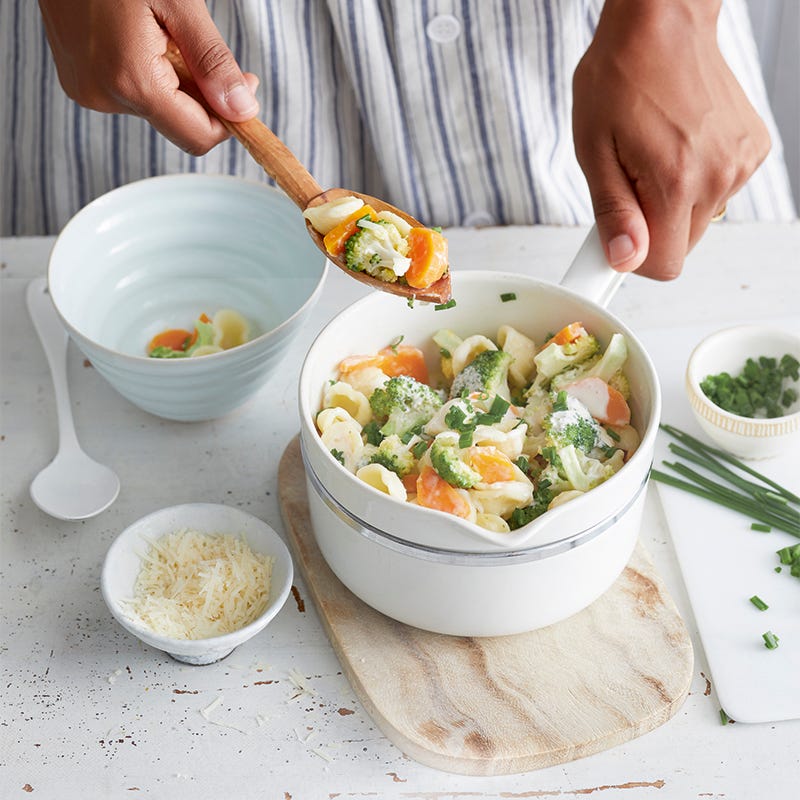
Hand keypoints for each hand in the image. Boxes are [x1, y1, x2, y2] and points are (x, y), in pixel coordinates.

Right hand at [38, 0, 259, 154]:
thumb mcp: (179, 3)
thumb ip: (213, 62)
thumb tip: (242, 110)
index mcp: (131, 81)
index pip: (197, 136)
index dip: (230, 119)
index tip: (247, 85)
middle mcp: (104, 97)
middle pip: (179, 124)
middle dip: (203, 94)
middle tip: (202, 45)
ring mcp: (88, 91)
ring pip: (157, 109)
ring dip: (176, 81)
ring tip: (161, 31)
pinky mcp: (79, 83)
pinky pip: (132, 94)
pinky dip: (150, 74)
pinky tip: (141, 36)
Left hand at [572, 0, 769, 279]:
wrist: (663, 24)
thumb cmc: (621, 78)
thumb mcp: (595, 150)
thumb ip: (612, 212)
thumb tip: (624, 261)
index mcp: (676, 181)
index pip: (664, 266)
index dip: (634, 259)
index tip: (616, 241)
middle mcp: (718, 176)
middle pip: (682, 245)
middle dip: (651, 227)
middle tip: (629, 184)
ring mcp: (741, 163)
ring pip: (699, 220)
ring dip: (672, 203)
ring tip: (653, 155)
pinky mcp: (752, 150)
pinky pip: (717, 192)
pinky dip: (695, 181)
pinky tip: (681, 144)